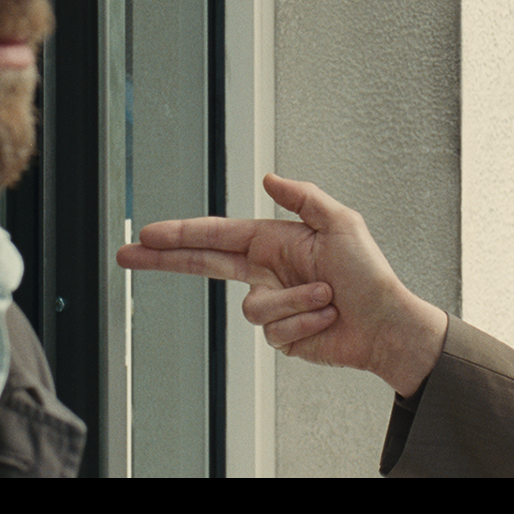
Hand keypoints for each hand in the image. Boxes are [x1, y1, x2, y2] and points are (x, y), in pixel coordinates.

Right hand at [116, 173, 446, 395]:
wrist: (387, 326)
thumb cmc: (369, 275)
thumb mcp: (342, 223)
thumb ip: (303, 197)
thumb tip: (268, 177)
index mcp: (274, 242)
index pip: (216, 236)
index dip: (180, 235)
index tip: (148, 234)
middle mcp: (267, 272)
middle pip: (202, 266)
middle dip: (165, 260)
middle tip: (126, 255)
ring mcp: (273, 306)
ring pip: (254, 309)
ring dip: (295, 301)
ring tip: (328, 297)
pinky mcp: (281, 336)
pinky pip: (275, 331)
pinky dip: (304, 322)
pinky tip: (326, 318)